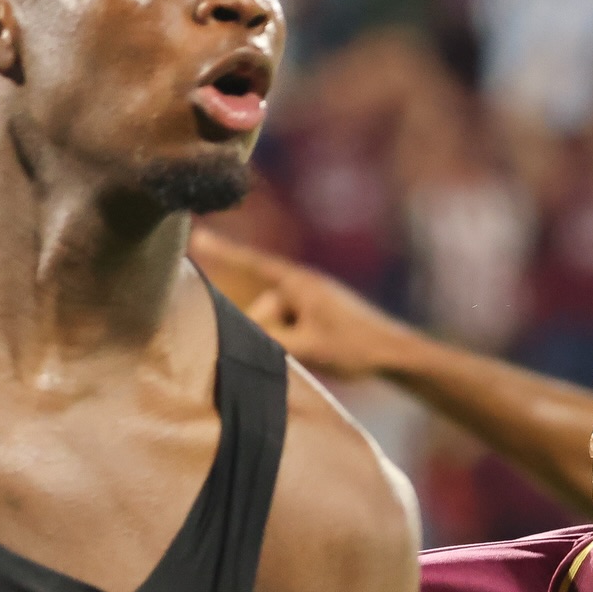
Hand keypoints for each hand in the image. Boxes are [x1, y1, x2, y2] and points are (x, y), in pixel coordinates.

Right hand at [190, 227, 414, 380]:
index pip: (252, 262)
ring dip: (282, 341)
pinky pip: (291, 325)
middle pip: (263, 307)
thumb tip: (238, 334)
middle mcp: (304, 284)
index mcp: (299, 283)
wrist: (396, 354)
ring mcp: (312, 299)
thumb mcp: (306, 347)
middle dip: (266, 331)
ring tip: (314, 354)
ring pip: (276, 321)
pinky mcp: (320, 314)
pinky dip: (290, 339)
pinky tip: (309, 351)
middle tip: (299, 351)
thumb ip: (268, 340)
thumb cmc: (354, 347)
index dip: (223, 252)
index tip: (195, 237)